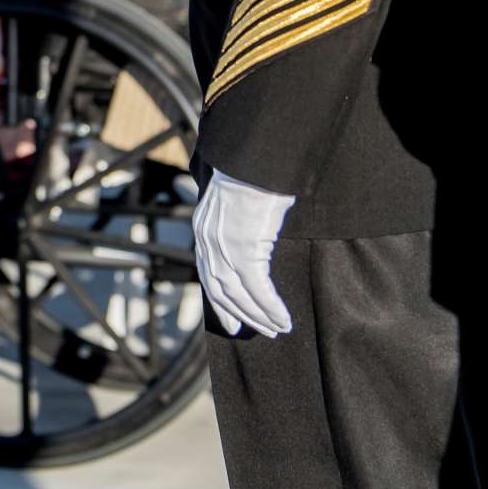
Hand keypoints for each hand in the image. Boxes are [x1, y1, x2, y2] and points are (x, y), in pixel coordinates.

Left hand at [192, 166, 295, 337]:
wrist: (256, 157)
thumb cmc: (255, 174)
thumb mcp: (239, 202)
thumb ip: (238, 223)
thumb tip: (254, 238)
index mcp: (204, 229)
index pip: (208, 275)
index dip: (221, 302)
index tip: (232, 321)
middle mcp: (207, 241)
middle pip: (220, 290)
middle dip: (241, 314)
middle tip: (263, 331)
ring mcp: (223, 246)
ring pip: (238, 294)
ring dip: (259, 315)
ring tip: (278, 328)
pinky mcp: (243, 248)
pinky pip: (257, 289)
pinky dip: (270, 307)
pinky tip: (283, 318)